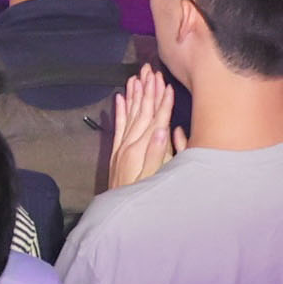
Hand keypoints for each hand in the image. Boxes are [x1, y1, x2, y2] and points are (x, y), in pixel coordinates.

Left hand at [106, 65, 182, 190]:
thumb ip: (159, 155)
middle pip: (142, 112)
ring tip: (136, 76)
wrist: (117, 213)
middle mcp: (130, 144)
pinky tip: (120, 96)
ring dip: (135, 95)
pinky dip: (120, 110)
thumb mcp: (154, 180)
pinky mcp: (116, 152)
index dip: (162, 101)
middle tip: (150, 70)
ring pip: (130, 114)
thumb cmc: (142, 198)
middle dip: (147, 90)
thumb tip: (165, 129)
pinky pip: (118, 126)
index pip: (155, 120)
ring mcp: (122, 147)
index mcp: (142, 149)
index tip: (166, 83)